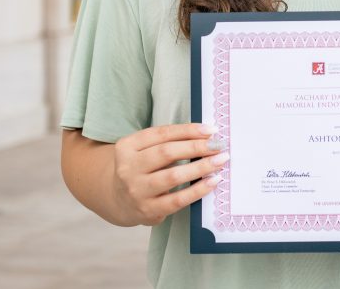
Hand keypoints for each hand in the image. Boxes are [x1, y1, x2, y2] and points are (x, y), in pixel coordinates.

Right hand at [111, 123, 228, 225]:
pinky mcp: (148, 210)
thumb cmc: (141, 169)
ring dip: (201, 167)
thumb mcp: (144, 150)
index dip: (188, 130)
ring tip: (220, 161)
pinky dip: (198, 189)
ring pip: (173, 176)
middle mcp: (128, 168)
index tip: (211, 129)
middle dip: (197, 147)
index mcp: (127, 146)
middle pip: (167, 153)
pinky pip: (178, 199)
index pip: (161, 133)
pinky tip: (213, 181)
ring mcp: (136, 190)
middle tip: (219, 145)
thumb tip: (206, 134)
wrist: (119, 201)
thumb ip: (168, 141)